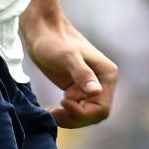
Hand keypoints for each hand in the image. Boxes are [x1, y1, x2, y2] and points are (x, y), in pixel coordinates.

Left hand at [23, 14, 118, 128]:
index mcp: (107, 74)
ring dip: (69, 118)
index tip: (63, 101)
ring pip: (85, 115)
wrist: (41, 30)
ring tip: (50, 112)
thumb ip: (82, 73)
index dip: (83, 113)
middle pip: (94, 115)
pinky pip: (76, 110)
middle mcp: (102, 82)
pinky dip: (65, 114)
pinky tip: (51, 110)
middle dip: (75, 118)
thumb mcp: (67, 57)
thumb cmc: (53, 41)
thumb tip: (96, 92)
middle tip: (54, 113)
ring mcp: (90, 86)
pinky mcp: (77, 88)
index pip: (102, 108)